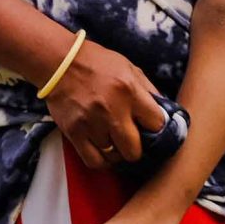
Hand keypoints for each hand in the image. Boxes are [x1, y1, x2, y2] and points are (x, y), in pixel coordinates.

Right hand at [39, 39, 167, 169]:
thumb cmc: (96, 63)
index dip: (156, 128)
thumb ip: (148, 91)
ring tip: (116, 144)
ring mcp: (92, 123)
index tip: (150, 128)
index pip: (156, 124)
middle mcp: (112, 110)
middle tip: (133, 140)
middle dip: (137, 148)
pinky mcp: (75, 132)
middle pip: (134, 150)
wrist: (60, 62)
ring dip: (118, 153)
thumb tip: (164, 113)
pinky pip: (94, 161)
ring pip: (114, 157)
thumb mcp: (130, 68)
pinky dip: (102, 160)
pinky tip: (104, 151)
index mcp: (129, 90)